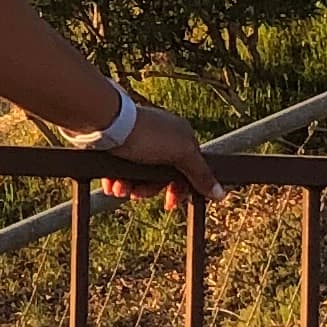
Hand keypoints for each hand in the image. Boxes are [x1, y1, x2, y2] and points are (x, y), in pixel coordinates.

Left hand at [92, 103, 216, 209]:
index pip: (188, 170)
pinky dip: (116, 180)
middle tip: (136, 193)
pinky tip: (110, 183)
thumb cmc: (145, 134)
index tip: (169, 203)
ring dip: (129, 187)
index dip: (179, 189)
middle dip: (147, 189)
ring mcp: (139, 142)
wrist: (105, 123)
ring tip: (118, 188)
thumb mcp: (180, 154)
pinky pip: (121, 171)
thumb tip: (221, 193)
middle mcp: (161, 139)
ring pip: (139, 176)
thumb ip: (200, 174)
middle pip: (160, 177)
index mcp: (180, 136)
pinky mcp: (118, 147)